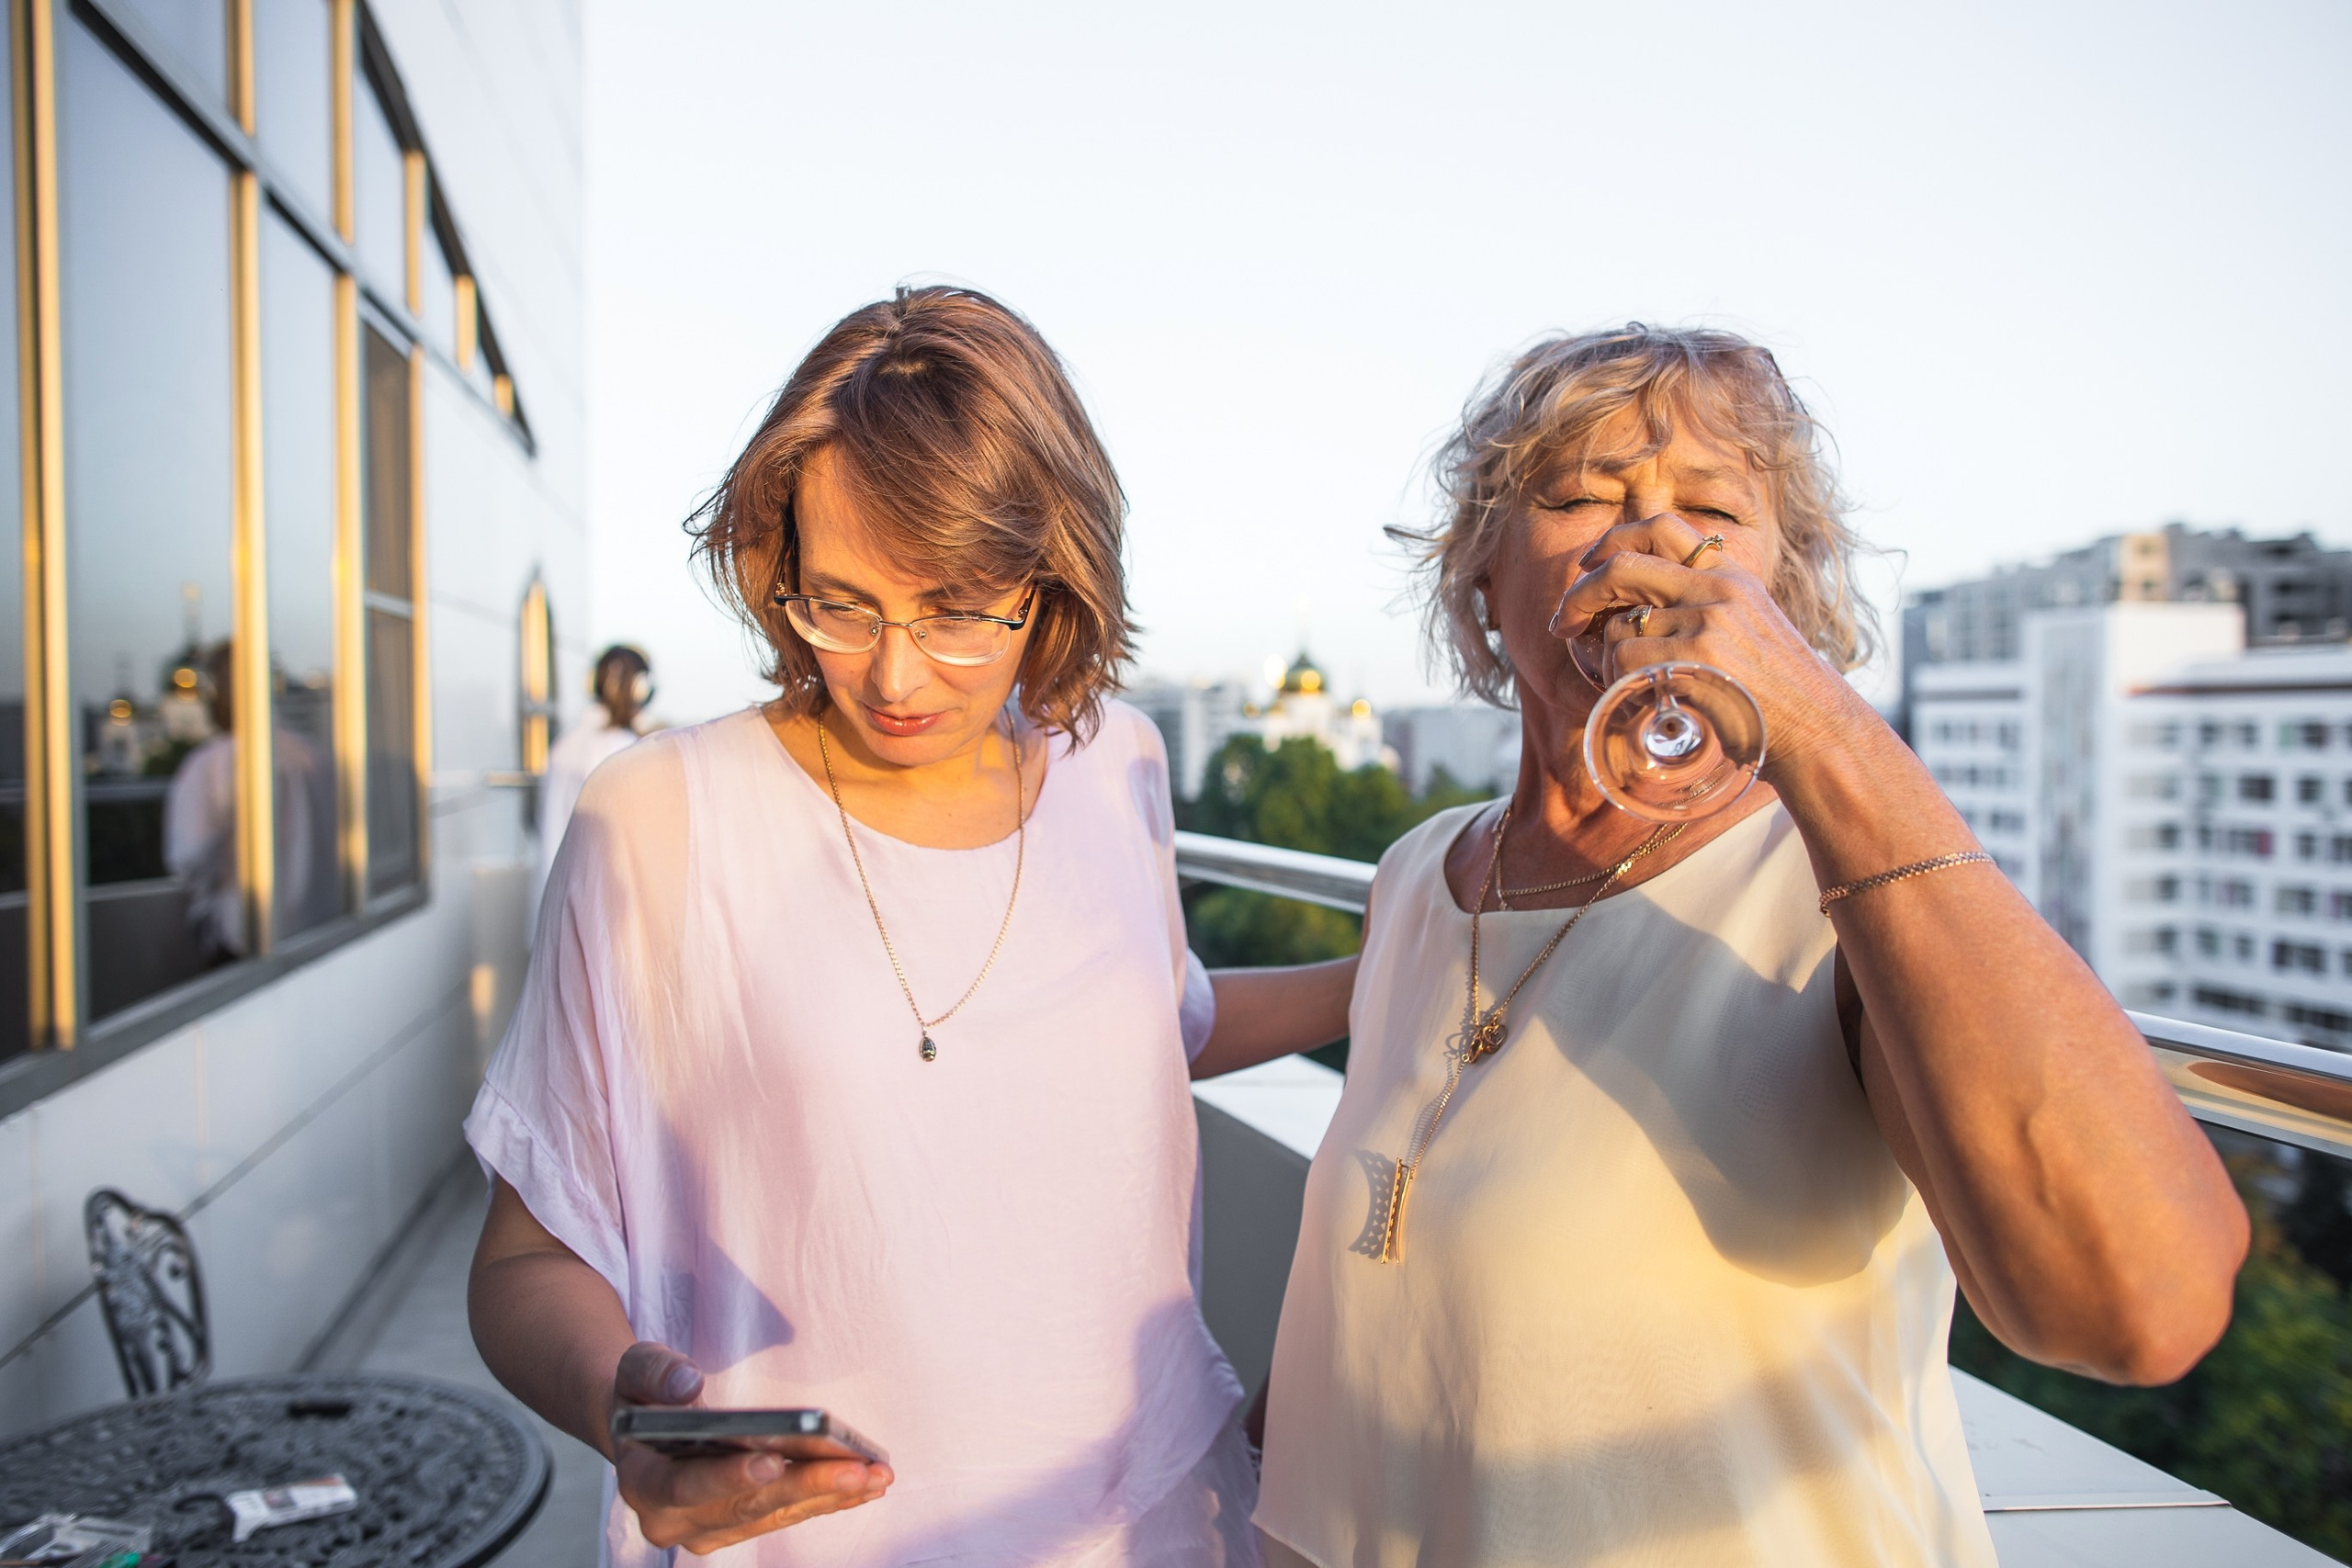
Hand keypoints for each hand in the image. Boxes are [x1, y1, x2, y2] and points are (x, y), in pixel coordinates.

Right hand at [608, 1340, 893, 1553]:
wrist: (644, 1429)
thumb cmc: (643, 1395)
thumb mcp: (636, 1370)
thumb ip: (656, 1374)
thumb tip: (688, 1385)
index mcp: (642, 1483)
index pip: (683, 1486)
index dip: (726, 1477)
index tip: (771, 1462)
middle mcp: (675, 1520)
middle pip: (745, 1506)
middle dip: (804, 1486)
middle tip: (854, 1470)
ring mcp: (710, 1529)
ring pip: (774, 1515)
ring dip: (828, 1495)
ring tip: (875, 1473)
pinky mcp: (740, 1526)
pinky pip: (788, 1514)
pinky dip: (828, 1498)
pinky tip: (867, 1483)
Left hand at [1550, 510, 1870, 774]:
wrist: (1818, 728)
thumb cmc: (1778, 694)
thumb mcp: (1750, 630)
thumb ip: (1704, 609)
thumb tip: (1633, 612)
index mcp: (1731, 575)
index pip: (1661, 528)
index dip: (1612, 540)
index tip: (1588, 564)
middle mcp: (1718, 590)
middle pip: (1623, 567)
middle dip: (1580, 593)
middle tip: (1563, 622)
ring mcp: (1706, 623)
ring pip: (1618, 626)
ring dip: (1605, 660)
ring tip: (1625, 686)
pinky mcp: (1694, 659)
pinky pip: (1624, 659)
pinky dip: (1614, 682)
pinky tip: (1635, 699)